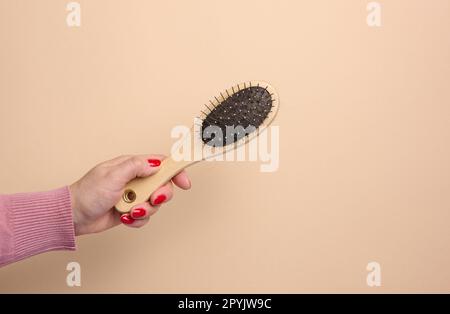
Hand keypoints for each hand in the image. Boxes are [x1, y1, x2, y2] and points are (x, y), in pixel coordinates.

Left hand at [69, 155, 190, 235]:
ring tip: (130, 211)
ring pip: (154, 203)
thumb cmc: (88, 192)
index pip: (160, 164)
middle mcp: (135, 180)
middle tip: (152, 199)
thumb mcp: (112, 175)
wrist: (74, 216)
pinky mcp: (130, 210)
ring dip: (145, 210)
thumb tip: (155, 164)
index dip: (175, 171)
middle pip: (162, 186)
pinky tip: (125, 217)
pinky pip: (144, 217)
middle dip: (160, 195)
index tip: (184, 182)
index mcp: (132, 166)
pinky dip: (137, 220)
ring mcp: (133, 195)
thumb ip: (135, 166)